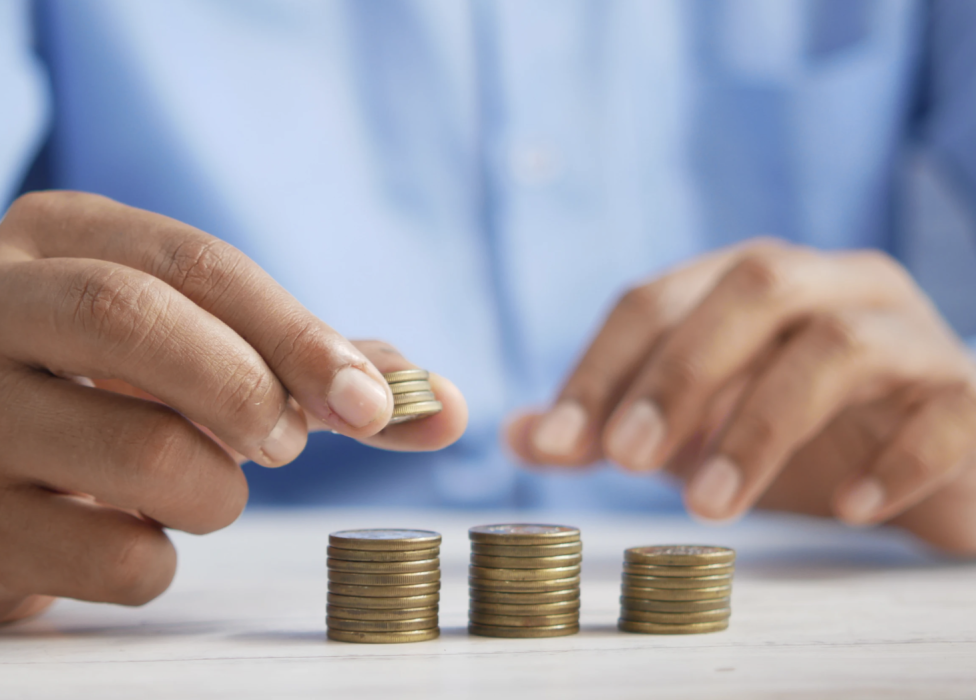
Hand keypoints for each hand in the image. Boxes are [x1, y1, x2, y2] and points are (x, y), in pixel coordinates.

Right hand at [0, 192, 466, 626]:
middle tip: (284, 442)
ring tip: (196, 484)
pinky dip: (159, 559)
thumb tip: (444, 405)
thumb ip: (315, 364)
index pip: (198, 265)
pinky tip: (128, 532)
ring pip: (144, 454)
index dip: (300, 335)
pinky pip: (114, 558)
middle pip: (138, 321)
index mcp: (59, 239)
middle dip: (249, 390)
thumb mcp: (197, 343)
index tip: (373, 403)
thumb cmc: (115, 387)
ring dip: (217, 491)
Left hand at [508, 240, 975, 553]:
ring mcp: (908, 333)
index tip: (557, 442)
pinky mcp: (968, 393)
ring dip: (761, 425)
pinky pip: (943, 408)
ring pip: (838, 344)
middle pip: (752, 287)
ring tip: (711, 507)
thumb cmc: (802, 441)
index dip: (601, 366)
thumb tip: (518, 435)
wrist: (932, 468)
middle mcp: (832, 286)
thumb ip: (612, 429)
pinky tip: (848, 507)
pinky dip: (893, 458)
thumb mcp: (693, 434)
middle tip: (625, 460)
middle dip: (679, 372)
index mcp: (752, 285)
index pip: (658, 297)